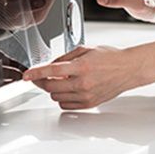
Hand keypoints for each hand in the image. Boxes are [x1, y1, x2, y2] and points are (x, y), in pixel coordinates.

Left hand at [23, 43, 140, 109]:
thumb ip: (65, 57)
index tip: (26, 75)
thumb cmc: (110, 58)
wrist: (128, 69)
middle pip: (50, 87)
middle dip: (42, 81)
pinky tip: (69, 89)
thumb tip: (50, 65)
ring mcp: (86, 95)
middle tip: (42, 76)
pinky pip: (66, 105)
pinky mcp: (89, 104)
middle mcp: (83, 83)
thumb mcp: (86, 49)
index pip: (51, 71)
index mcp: (81, 66)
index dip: (36, 73)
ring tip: (62, 80)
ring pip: (56, 97)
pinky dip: (63, 97)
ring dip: (54, 89)